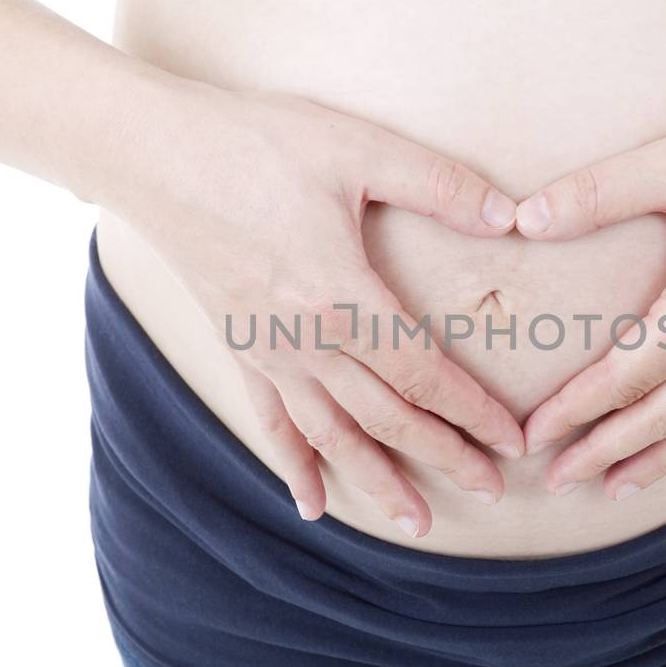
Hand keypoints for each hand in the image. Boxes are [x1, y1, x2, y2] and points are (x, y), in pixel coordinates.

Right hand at [111, 84, 526, 535]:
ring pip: (332, 436)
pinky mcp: (237, 347)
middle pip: (387, 418)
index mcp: (341, 297)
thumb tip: (511, 215)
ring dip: (377, 482)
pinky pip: (271, 422)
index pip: (423, 374)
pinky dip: (294, 466)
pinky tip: (311, 503)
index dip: (472, 412)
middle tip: (492, 491)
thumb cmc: (256, 144)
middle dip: (443, 458)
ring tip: (418, 522)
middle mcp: (303, 341)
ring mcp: (266, 352)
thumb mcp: (358, 148)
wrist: (153, 154)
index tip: (511, 441)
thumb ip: (440, 185)